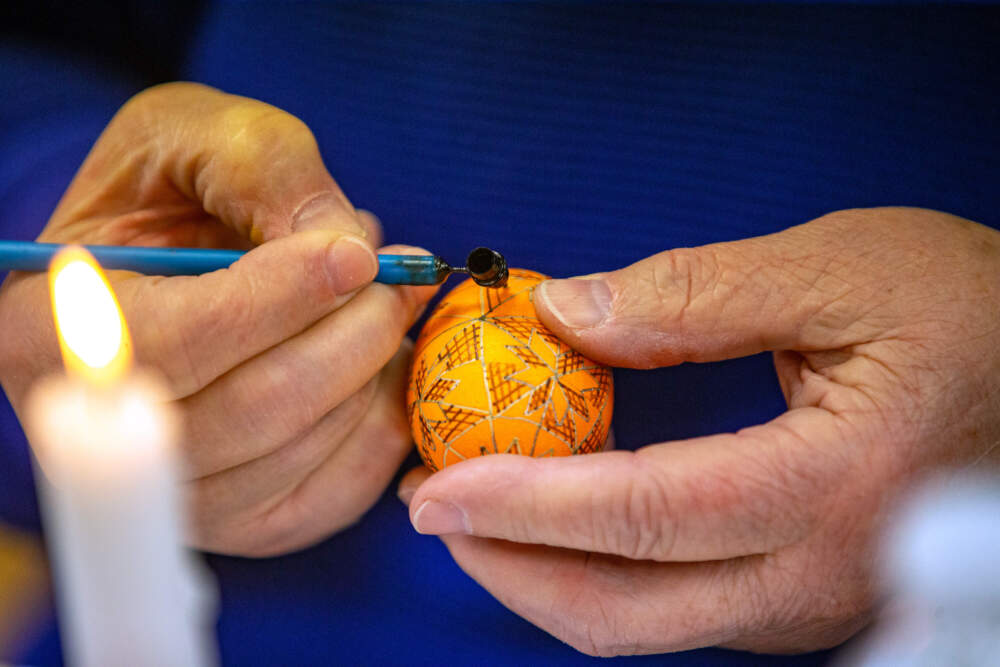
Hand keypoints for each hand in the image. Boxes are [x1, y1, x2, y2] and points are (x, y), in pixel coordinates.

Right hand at [0, 83, 436, 555]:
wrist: (167, 264)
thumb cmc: (170, 197)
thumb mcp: (192, 137)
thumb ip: (263, 170)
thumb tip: (350, 249)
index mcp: (50, 332)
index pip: (176, 342)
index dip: (280, 299)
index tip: (358, 256)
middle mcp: (104, 434)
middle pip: (254, 409)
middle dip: (352, 334)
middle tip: (397, 275)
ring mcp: (179, 493)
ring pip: (304, 450)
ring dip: (372, 370)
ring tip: (380, 306)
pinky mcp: (246, 523)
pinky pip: (337, 493)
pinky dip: (380, 424)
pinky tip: (378, 366)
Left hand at [398, 207, 999, 654]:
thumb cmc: (974, 315)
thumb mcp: (842, 272)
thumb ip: (697, 295)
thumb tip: (566, 312)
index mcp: (833, 487)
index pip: (642, 515)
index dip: (525, 503)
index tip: (438, 485)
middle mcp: (819, 572)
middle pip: (627, 609)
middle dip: (510, 566)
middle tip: (432, 509)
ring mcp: (812, 597)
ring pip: (647, 623)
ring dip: (545, 573)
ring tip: (476, 510)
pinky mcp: (802, 591)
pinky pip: (678, 604)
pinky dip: (599, 569)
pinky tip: (560, 516)